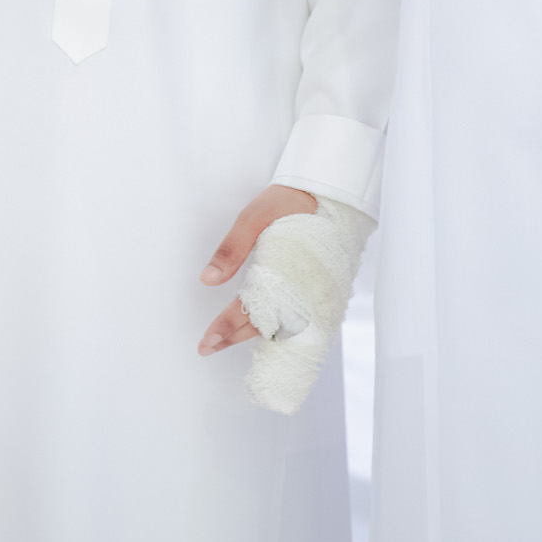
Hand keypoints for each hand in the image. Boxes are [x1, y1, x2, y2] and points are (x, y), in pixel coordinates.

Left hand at [197, 184, 316, 355]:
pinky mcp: (326, 294)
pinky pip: (301, 322)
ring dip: (252, 336)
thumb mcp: (255, 217)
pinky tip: (263, 332)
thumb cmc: (293, 202)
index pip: (250, 310)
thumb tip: (207, 280)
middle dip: (233, 338)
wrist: (335, 194)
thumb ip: (232, 249)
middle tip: (206, 348)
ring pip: (283, 327)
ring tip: (225, 342)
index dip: (227, 327)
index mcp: (284, 273)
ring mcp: (319, 296)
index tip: (206, 341)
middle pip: (265, 326)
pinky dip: (279, 330)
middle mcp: (304, 292)